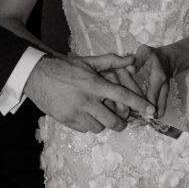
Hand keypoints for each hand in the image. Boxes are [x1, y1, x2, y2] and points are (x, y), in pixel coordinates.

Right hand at [24, 53, 154, 132]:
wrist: (37, 75)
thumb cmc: (64, 67)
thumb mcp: (88, 61)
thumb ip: (111, 61)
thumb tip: (131, 58)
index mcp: (94, 84)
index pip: (122, 96)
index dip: (139, 104)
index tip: (151, 111)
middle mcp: (86, 100)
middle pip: (112, 121)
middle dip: (121, 123)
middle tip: (123, 120)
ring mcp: (75, 112)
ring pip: (99, 127)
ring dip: (103, 123)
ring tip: (101, 114)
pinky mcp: (66, 120)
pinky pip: (85, 129)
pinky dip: (89, 125)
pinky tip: (86, 115)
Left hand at [132, 45, 173, 118]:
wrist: (167, 60)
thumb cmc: (152, 55)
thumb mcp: (145, 51)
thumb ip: (138, 59)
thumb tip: (130, 69)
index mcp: (158, 78)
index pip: (152, 96)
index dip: (144, 106)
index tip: (133, 114)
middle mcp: (163, 89)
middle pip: (158, 110)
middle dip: (146, 119)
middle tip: (132, 124)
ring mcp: (164, 95)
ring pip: (159, 113)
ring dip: (148, 120)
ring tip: (133, 124)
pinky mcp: (162, 99)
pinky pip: (158, 111)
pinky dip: (150, 117)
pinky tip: (137, 119)